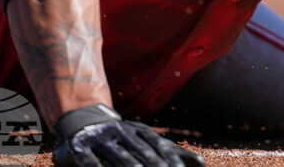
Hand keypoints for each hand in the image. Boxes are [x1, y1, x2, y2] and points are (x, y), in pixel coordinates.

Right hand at [53, 104, 204, 166]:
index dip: (169, 157)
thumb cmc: (124, 137)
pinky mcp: (81, 146)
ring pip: (119, 154)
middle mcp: (122, 131)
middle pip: (141, 151)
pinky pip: (91, 158)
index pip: (158, 144)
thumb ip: (172, 151)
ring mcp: (102, 137)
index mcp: (139, 130)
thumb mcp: (146, 139)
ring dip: (130, 165)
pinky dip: (97, 166)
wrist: (83, 120)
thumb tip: (202, 163)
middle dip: (153, 165)